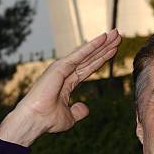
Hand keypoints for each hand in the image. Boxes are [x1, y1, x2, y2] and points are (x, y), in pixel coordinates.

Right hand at [0, 28, 121, 145]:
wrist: (36, 120)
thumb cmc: (48, 120)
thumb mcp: (69, 117)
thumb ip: (78, 111)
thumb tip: (85, 109)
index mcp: (67, 83)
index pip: (89, 67)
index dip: (101, 58)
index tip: (114, 50)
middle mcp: (65, 72)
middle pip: (90, 57)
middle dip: (105, 47)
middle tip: (118, 35)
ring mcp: (62, 68)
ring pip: (87, 53)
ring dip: (102, 43)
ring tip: (115, 33)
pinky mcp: (60, 66)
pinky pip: (80, 54)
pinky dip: (92, 46)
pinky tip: (103, 38)